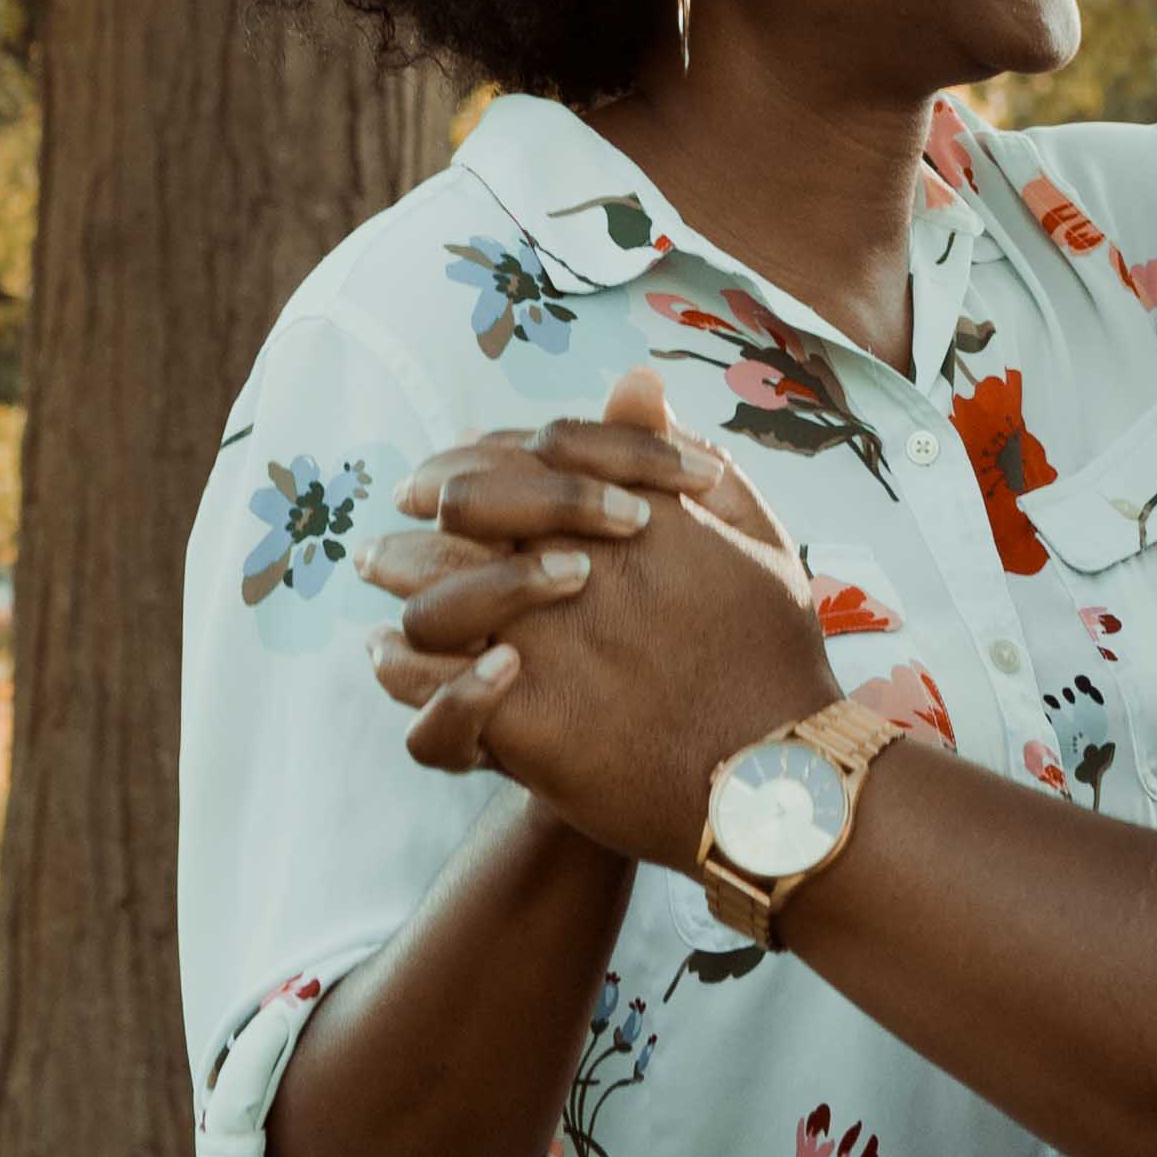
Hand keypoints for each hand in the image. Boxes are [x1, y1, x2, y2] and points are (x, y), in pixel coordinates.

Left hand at [370, 369, 836, 867]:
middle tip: (394, 523)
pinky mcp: (524, 717)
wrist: (777, 777)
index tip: (446, 474)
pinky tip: (387, 656)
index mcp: (626, 514)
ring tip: (379, 580)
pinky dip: (399, 668)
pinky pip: (427, 686)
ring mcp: (543, 640)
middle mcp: (577, 565)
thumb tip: (634, 379)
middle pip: (459, 515)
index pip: (519, 456)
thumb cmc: (773, 654)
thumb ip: (679, 460)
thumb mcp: (752, 534)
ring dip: (397, 578)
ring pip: (430, 596)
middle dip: (418, 510)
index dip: (469, 458)